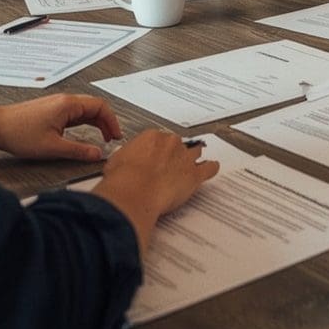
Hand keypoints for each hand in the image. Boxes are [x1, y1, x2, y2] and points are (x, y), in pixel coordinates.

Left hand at [0, 94, 121, 161]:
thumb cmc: (18, 133)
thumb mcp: (53, 147)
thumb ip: (79, 151)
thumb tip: (97, 154)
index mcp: (68, 105)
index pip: (101, 107)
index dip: (112, 122)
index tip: (117, 136)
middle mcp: (64, 101)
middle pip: (95, 107)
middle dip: (107, 123)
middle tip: (112, 139)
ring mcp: (56, 105)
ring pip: (85, 110)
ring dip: (96, 123)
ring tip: (102, 138)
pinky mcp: (50, 110)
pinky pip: (74, 114)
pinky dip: (84, 123)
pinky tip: (84, 133)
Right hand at [92, 131, 220, 245]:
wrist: (134, 191)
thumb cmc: (123, 178)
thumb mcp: (116, 161)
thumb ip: (125, 157)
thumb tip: (123, 160)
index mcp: (152, 137)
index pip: (160, 139)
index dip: (158, 150)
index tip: (155, 158)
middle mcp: (171, 144)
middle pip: (178, 145)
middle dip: (175, 154)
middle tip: (168, 165)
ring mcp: (185, 158)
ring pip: (195, 152)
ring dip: (194, 157)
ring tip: (193, 162)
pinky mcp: (194, 175)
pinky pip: (209, 168)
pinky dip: (212, 168)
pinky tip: (212, 168)